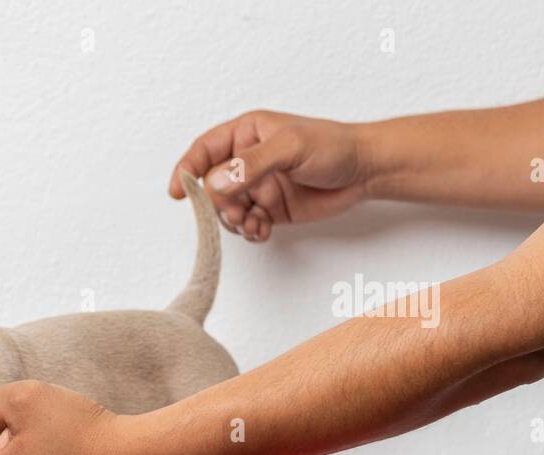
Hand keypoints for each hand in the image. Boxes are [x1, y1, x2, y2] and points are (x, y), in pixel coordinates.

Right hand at [168, 111, 371, 241]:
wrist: (365, 171)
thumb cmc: (333, 146)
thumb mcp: (290, 147)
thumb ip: (251, 165)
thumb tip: (215, 182)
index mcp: (246, 134)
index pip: (204, 150)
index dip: (187, 169)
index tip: (178, 192)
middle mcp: (246, 161)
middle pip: (212, 187)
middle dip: (218, 204)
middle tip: (236, 213)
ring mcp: (257, 186)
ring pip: (226, 210)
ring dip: (234, 222)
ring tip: (253, 223)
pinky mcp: (269, 209)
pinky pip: (246, 225)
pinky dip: (249, 231)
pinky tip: (263, 230)